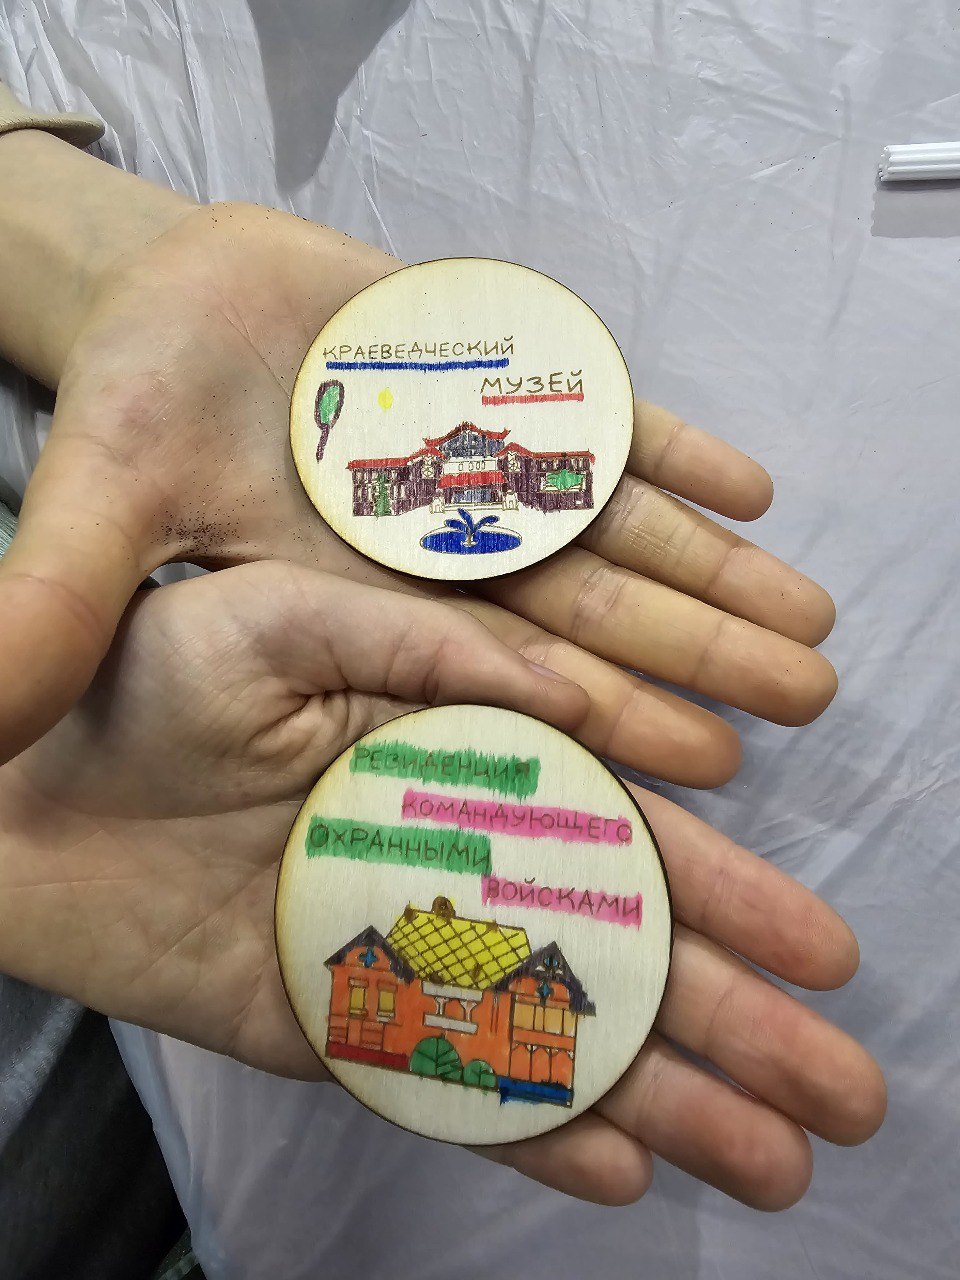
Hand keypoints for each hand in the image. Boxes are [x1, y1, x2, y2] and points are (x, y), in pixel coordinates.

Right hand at [0, 134, 835, 772]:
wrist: (165, 297)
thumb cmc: (133, 400)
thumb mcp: (96, 503)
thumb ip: (58, 603)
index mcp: (368, 602)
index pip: (493, 676)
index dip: (592, 723)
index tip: (691, 768)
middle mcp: (441, 554)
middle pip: (588, 614)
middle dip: (694, 659)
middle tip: (800, 700)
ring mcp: (477, 470)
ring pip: (615, 529)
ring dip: (711, 572)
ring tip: (804, 616)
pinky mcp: (493, 382)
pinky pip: (595, 421)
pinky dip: (670, 449)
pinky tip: (749, 486)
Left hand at [0, 565, 883, 1209]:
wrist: (27, 779)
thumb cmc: (153, 673)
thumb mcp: (292, 615)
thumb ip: (432, 641)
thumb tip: (579, 696)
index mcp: (459, 751)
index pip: (615, 827)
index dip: (714, 885)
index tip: (810, 943)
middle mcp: (453, 853)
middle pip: (612, 945)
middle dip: (730, 1012)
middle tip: (842, 1088)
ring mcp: (400, 946)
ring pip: (551, 1029)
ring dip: (664, 1093)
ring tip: (779, 1158)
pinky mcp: (333, 1017)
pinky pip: (445, 1085)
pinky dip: (526, 1131)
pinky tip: (623, 1171)